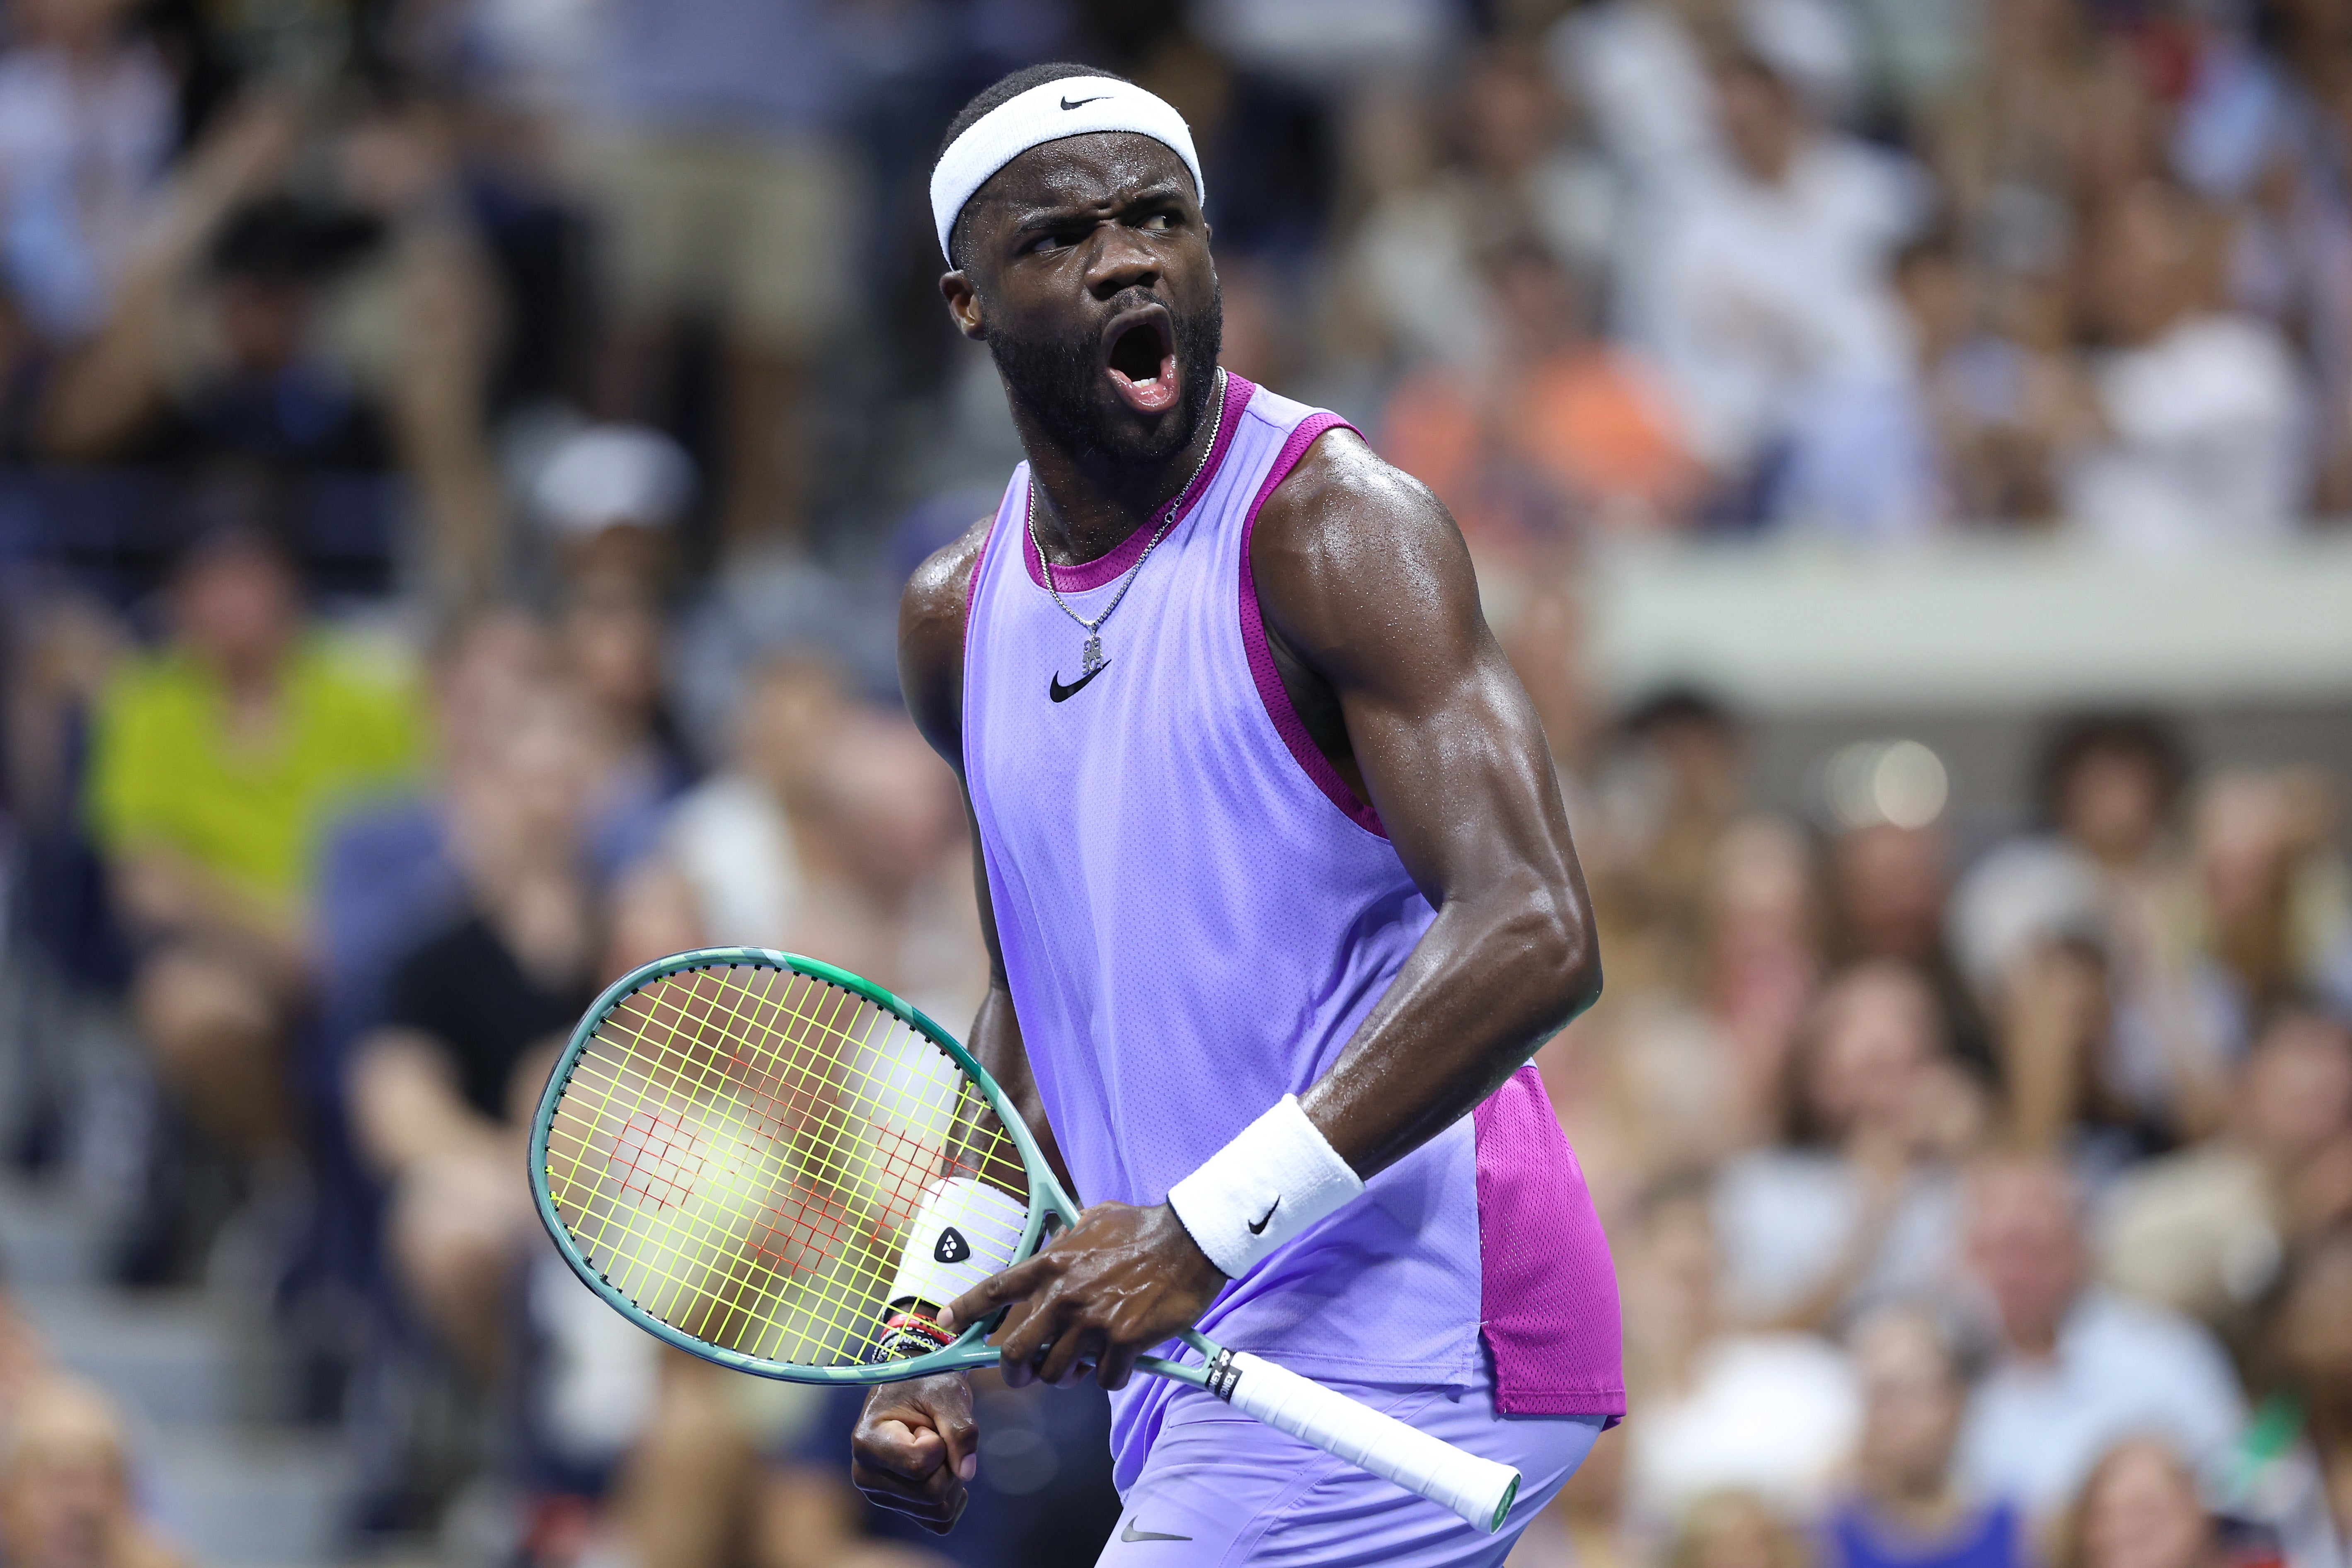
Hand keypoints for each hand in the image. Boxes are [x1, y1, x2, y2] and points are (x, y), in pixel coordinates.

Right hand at [850, 1373, 977, 1533]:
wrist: (915, 1388)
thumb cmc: (926, 1384)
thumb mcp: (947, 1393)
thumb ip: (960, 1430)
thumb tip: (967, 1473)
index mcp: (867, 1443)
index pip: (919, 1466)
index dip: (939, 1443)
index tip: (926, 1423)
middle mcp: (866, 1475)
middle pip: (931, 1495)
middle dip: (948, 1464)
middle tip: (935, 1436)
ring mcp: (881, 1495)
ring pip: (938, 1511)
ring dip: (951, 1479)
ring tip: (935, 1449)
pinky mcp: (900, 1507)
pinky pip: (940, 1523)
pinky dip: (952, 1498)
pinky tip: (944, 1471)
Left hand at [942, 1201, 1224, 1391]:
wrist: (1189, 1240)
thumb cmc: (1144, 1227)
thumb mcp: (1094, 1220)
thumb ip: (1068, 1238)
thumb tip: (1058, 1240)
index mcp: (1051, 1266)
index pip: (994, 1290)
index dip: (964, 1310)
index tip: (946, 1322)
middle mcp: (1063, 1297)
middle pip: (1015, 1354)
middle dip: (1017, 1373)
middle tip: (1028, 1375)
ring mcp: (1092, 1322)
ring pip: (1057, 1375)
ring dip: (1069, 1377)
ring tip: (1085, 1365)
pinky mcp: (1122, 1342)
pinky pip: (1103, 1380)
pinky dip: (1111, 1376)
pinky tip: (1123, 1361)